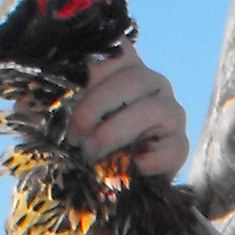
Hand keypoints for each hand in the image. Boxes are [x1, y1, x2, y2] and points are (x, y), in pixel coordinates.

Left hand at [67, 45, 188, 176]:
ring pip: (153, 110)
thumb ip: (62, 96)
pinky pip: (173, 148)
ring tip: (90, 152)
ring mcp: (171, 113)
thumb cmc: (87, 139)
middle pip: (131, 81)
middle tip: (74, 135)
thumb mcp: (68, 114)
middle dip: (96, 107)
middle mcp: (153, 84)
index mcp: (126, 68)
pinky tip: (129, 167)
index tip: (69, 92)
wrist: (113, 182)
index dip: (94, 70)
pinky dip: (150, 160)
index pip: (117, 52)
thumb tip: (55, 85)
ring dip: (115, 132)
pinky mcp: (179, 145)